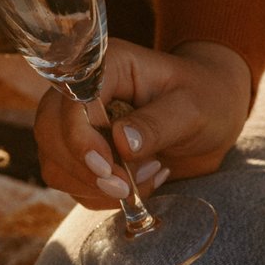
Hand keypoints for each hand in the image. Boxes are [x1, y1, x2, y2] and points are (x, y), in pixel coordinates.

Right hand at [34, 39, 251, 209]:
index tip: (107, 168)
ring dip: (96, 186)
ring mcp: (78, 125)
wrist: (214, 116)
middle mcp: (82, 94)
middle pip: (50, 133)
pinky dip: (102, 196)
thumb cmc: (206, 99)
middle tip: (126, 187)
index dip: (80, 139)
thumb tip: (122, 142)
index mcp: (107, 68)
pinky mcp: (83, 155)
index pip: (71, 102)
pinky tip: (140, 183)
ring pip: (56, 164)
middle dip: (83, 169)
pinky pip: (72, 184)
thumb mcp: (193, 108)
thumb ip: (158, 124)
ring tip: (149, 173)